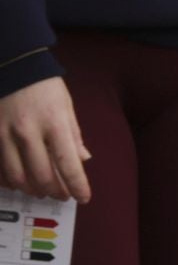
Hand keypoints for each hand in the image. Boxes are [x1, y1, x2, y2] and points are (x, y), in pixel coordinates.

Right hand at [0, 77, 90, 202]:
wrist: (13, 67)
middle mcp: (28, 132)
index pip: (68, 162)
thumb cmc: (44, 86)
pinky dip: (10, 181)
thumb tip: (82, 159)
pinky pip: (0, 169)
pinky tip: (20, 182)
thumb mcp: (66, 106)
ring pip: (17, 177)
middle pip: (42, 175)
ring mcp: (5, 135)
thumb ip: (73, 135)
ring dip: (32, 189)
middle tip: (62, 195)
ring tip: (42, 189)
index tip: (83, 197)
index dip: (77, 184)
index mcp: (54, 122)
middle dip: (55, 191)